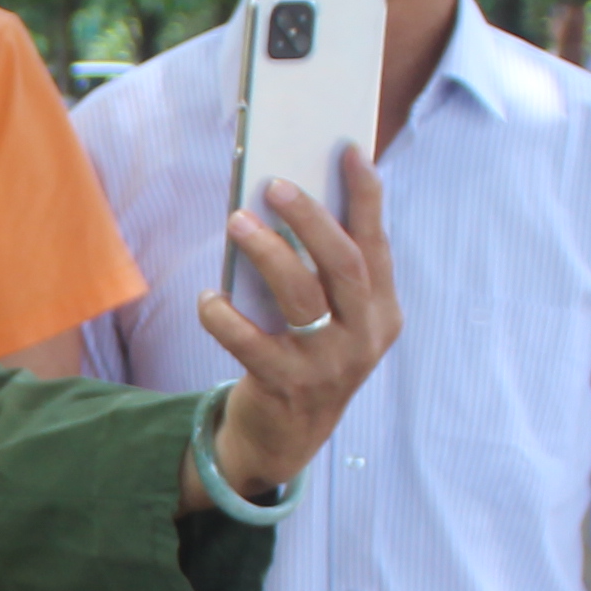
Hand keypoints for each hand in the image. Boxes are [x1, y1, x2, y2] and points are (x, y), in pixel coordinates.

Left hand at [196, 146, 400, 497]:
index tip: (350, 151)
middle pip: (345, 265)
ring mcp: (330, 365)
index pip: (377, 245)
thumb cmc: (303, 357)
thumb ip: (320, 272)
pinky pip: (250, 342)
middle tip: (275, 185)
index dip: (366, 197)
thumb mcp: (328, 319)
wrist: (287, 439)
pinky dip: (223, 316)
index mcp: (382, 312)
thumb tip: (287, 201)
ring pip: (302, 296)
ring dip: (267, 254)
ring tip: (237, 223)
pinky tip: (208, 299)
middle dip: (310, 218)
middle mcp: (365, 338)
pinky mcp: (287, 387)